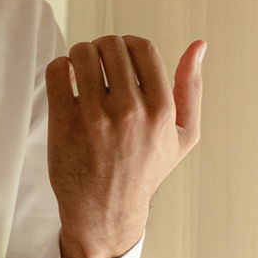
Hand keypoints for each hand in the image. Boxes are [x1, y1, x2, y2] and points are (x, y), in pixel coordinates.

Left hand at [47, 35, 205, 257]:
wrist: (107, 212)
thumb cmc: (146, 170)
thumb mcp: (183, 135)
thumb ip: (192, 89)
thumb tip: (198, 45)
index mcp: (161, 111)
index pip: (142, 47)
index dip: (128, 45)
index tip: (121, 58)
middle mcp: (130, 112)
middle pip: (111, 46)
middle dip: (103, 48)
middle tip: (99, 63)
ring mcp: (95, 118)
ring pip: (83, 53)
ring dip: (81, 54)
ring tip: (82, 70)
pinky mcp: (65, 124)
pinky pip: (58, 72)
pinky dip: (60, 67)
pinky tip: (67, 80)